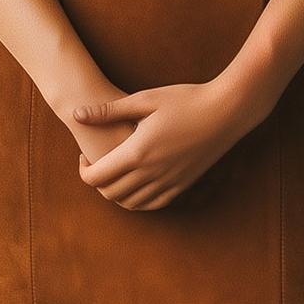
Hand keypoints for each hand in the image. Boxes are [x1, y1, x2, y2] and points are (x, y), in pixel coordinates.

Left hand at [72, 79, 258, 211]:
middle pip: (110, 193)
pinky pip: (153, 204)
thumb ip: (108, 111)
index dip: (83, 171)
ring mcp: (169, 182)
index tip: (83, 156)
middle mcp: (152, 173)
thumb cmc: (184, 99)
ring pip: (130, 204)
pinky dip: (137, 200)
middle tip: (96, 164)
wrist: (227, 110)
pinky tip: (136, 182)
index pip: (97, 177)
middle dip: (96, 182)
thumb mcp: (143, 100)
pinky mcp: (183, 185)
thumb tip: (77, 114)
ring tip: (114, 172)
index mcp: (138, 152)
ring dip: (115, 193)